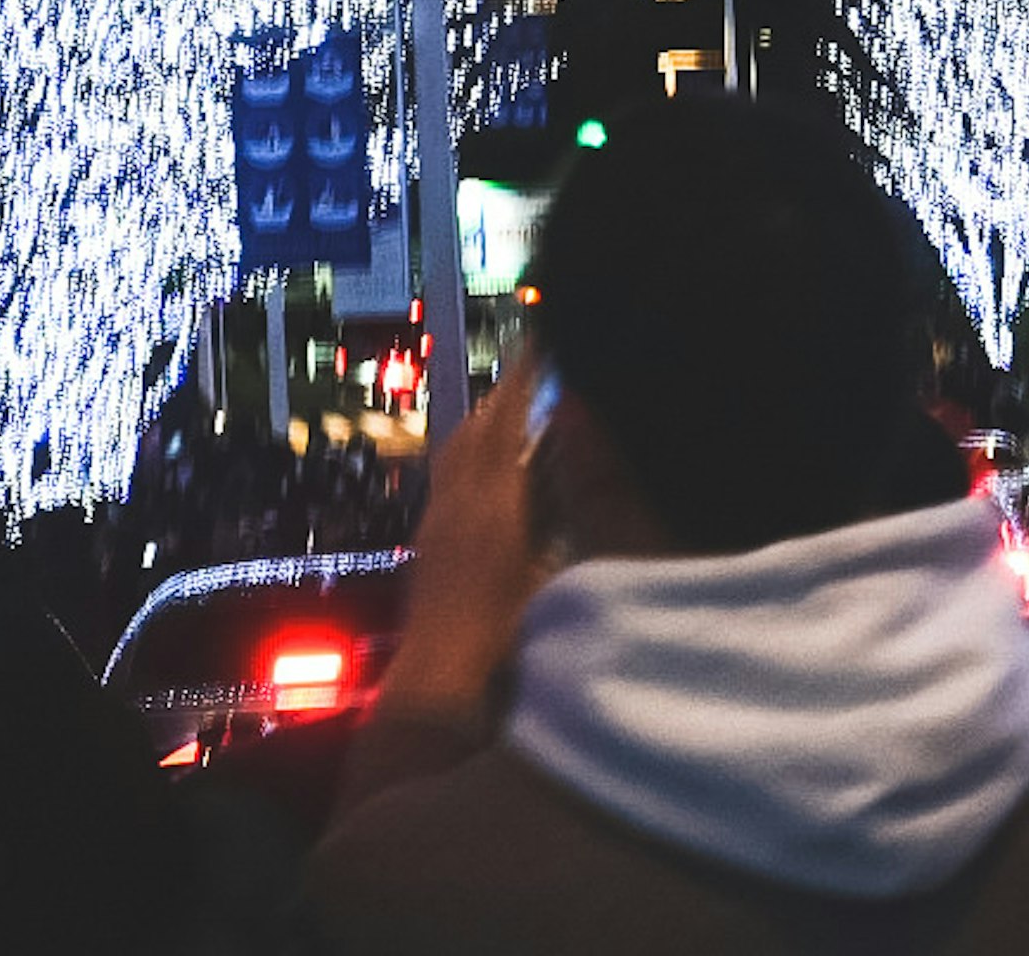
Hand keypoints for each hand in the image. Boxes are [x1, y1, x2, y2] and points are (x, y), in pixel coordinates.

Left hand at [378, 345, 551, 726]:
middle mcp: (458, 501)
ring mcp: (437, 523)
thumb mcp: (563, 573)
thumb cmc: (508, 643)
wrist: (437, 694)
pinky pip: (449, 476)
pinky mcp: (427, 547)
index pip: (510, 419)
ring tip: (517, 405)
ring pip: (458, 451)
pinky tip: (491, 470)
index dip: (529, 375)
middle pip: (479, 426)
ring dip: (487, 421)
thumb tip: (601, 455)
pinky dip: (472, 453)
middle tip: (539, 361)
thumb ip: (582, 508)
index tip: (549, 335)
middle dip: (509, 391)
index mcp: (494, 502)